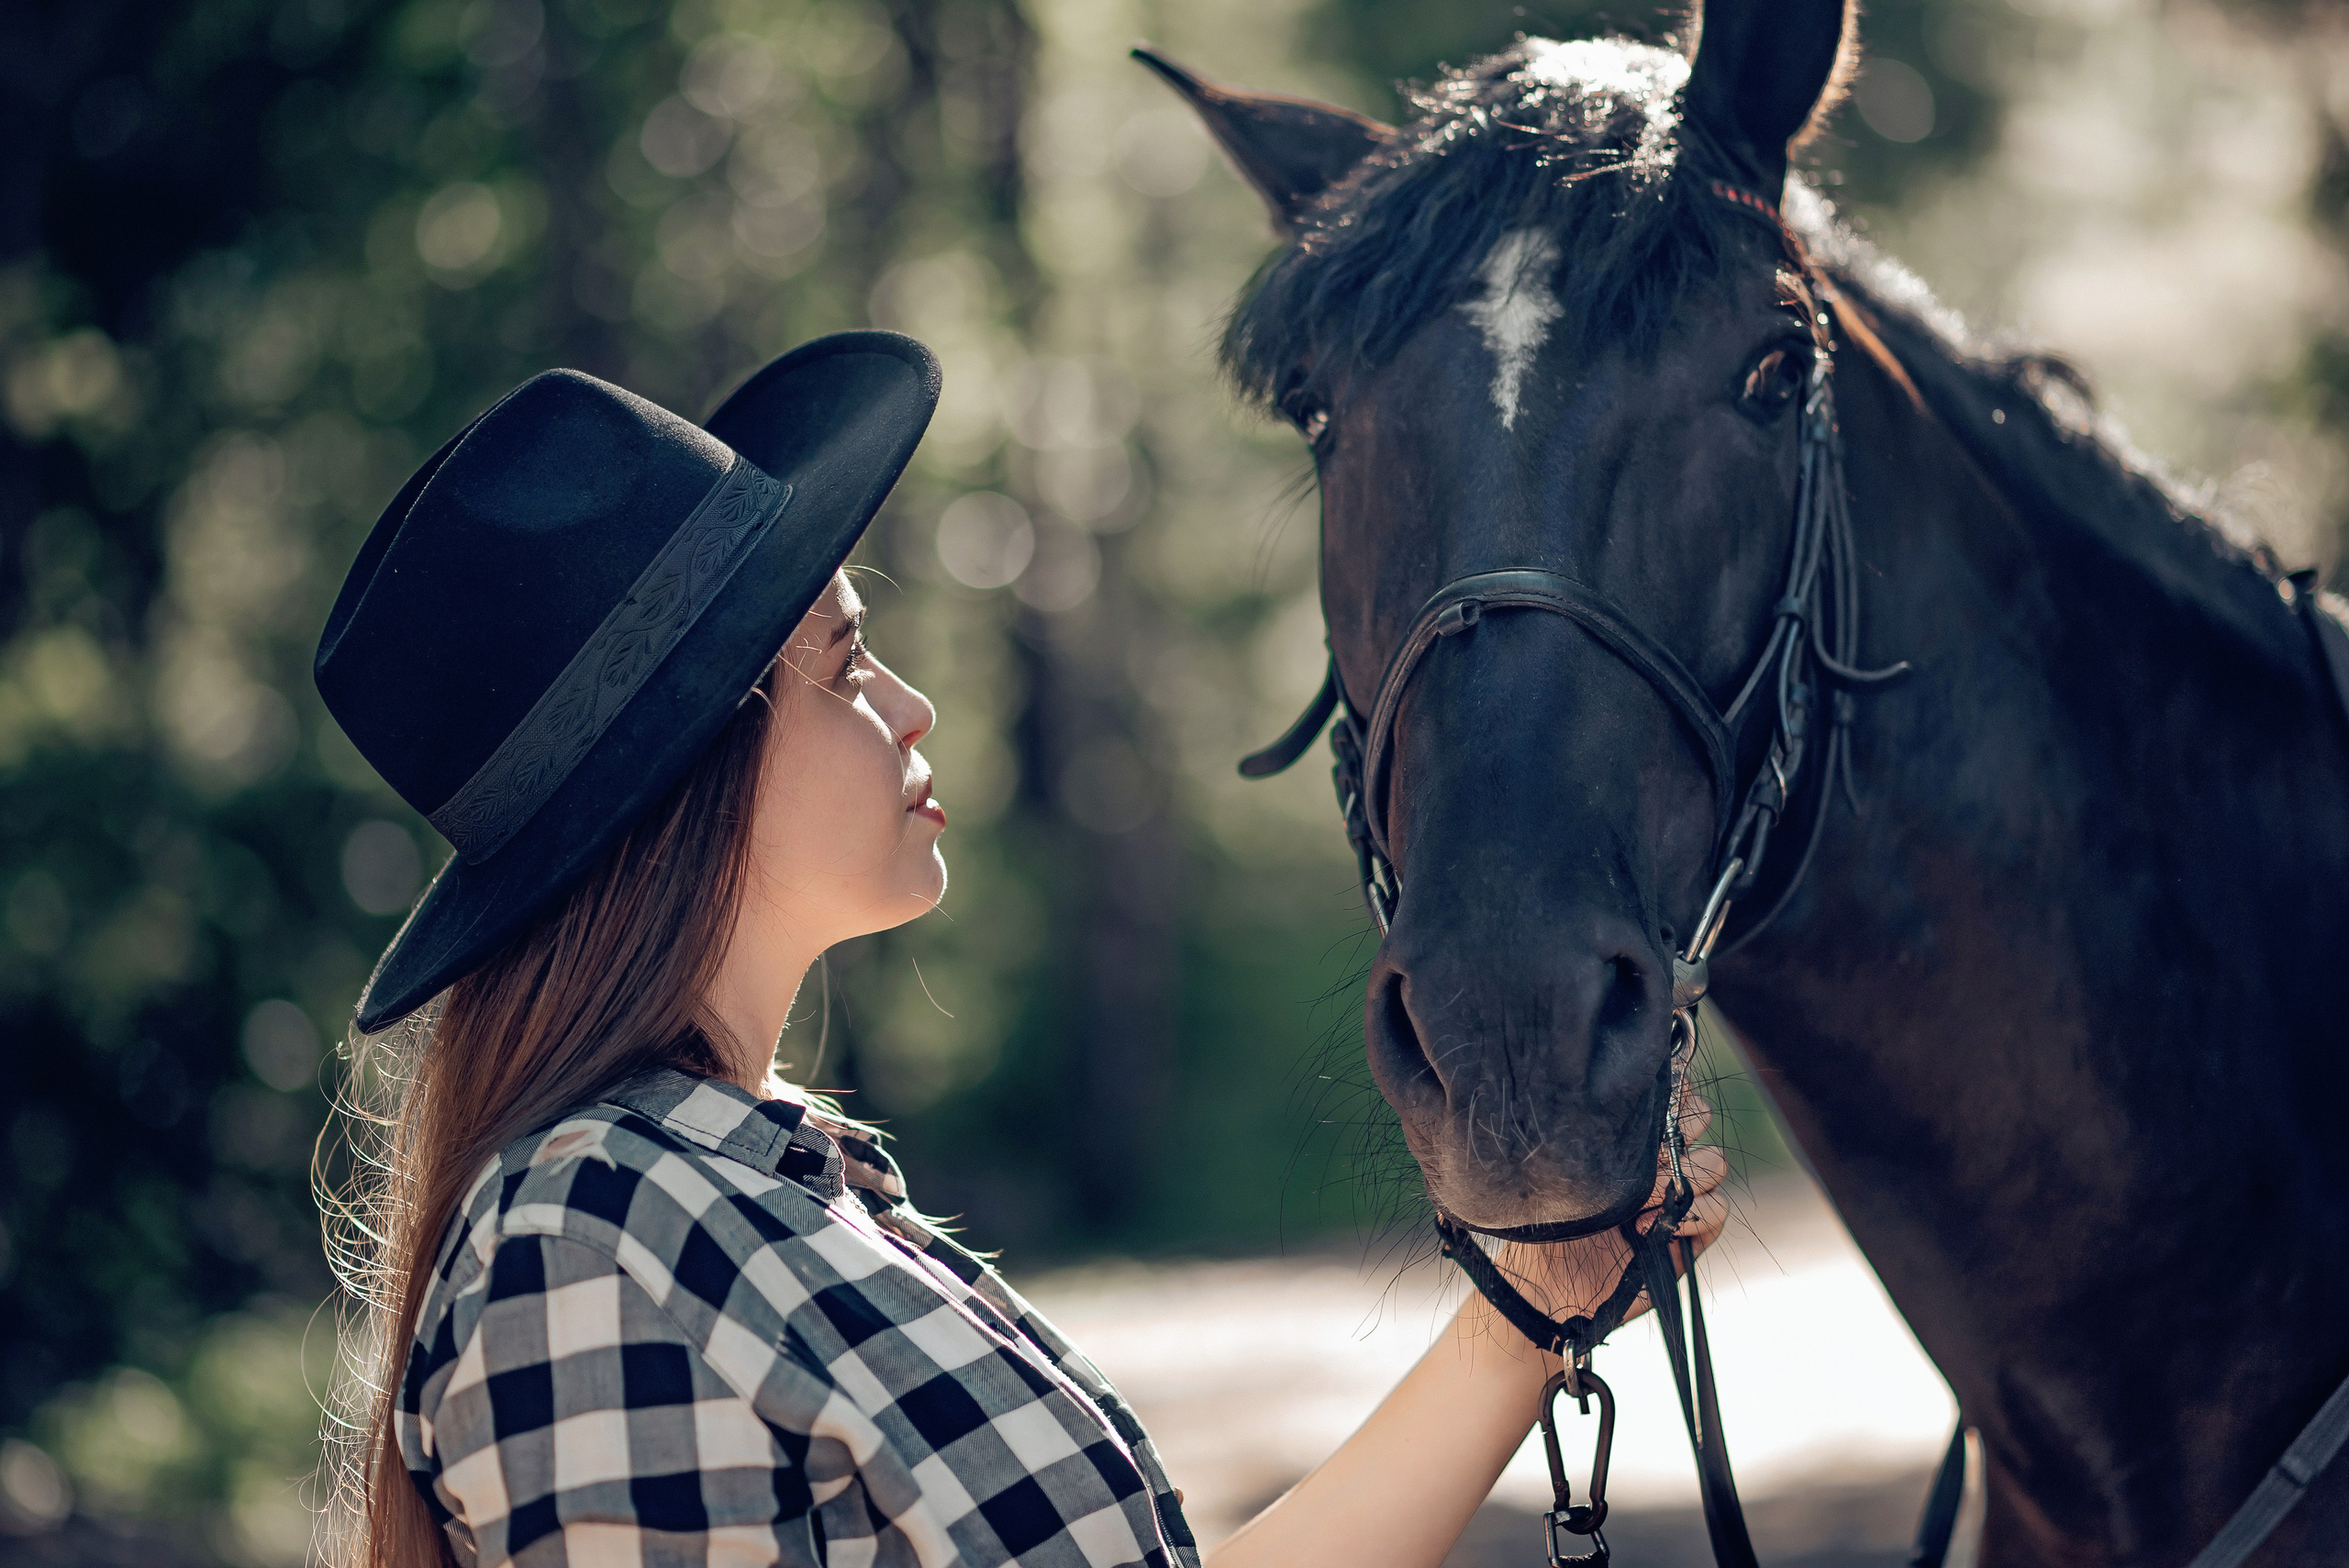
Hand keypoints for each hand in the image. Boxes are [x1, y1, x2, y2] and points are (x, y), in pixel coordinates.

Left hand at [1484, 1095, 1729, 1328]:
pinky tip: (1646, 1228)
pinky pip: (1718, 1210)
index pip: (1675, 1088)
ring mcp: (1682, 1196)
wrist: (1548, 1284)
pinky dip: (1688, 1215)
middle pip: (1701, 1117)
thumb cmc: (1550, 1219)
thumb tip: (1615, 1090)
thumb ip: (1599, 1130)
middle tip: (1644, 1152)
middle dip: (1678, 1126)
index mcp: (1638, 1133)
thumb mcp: (1568, 1166)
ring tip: (1637, 1199)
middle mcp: (1665, 1158)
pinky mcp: (1692, 1236)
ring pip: (1715, 1162)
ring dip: (1679, 1174)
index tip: (1644, 1103)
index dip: (1671, 1088)